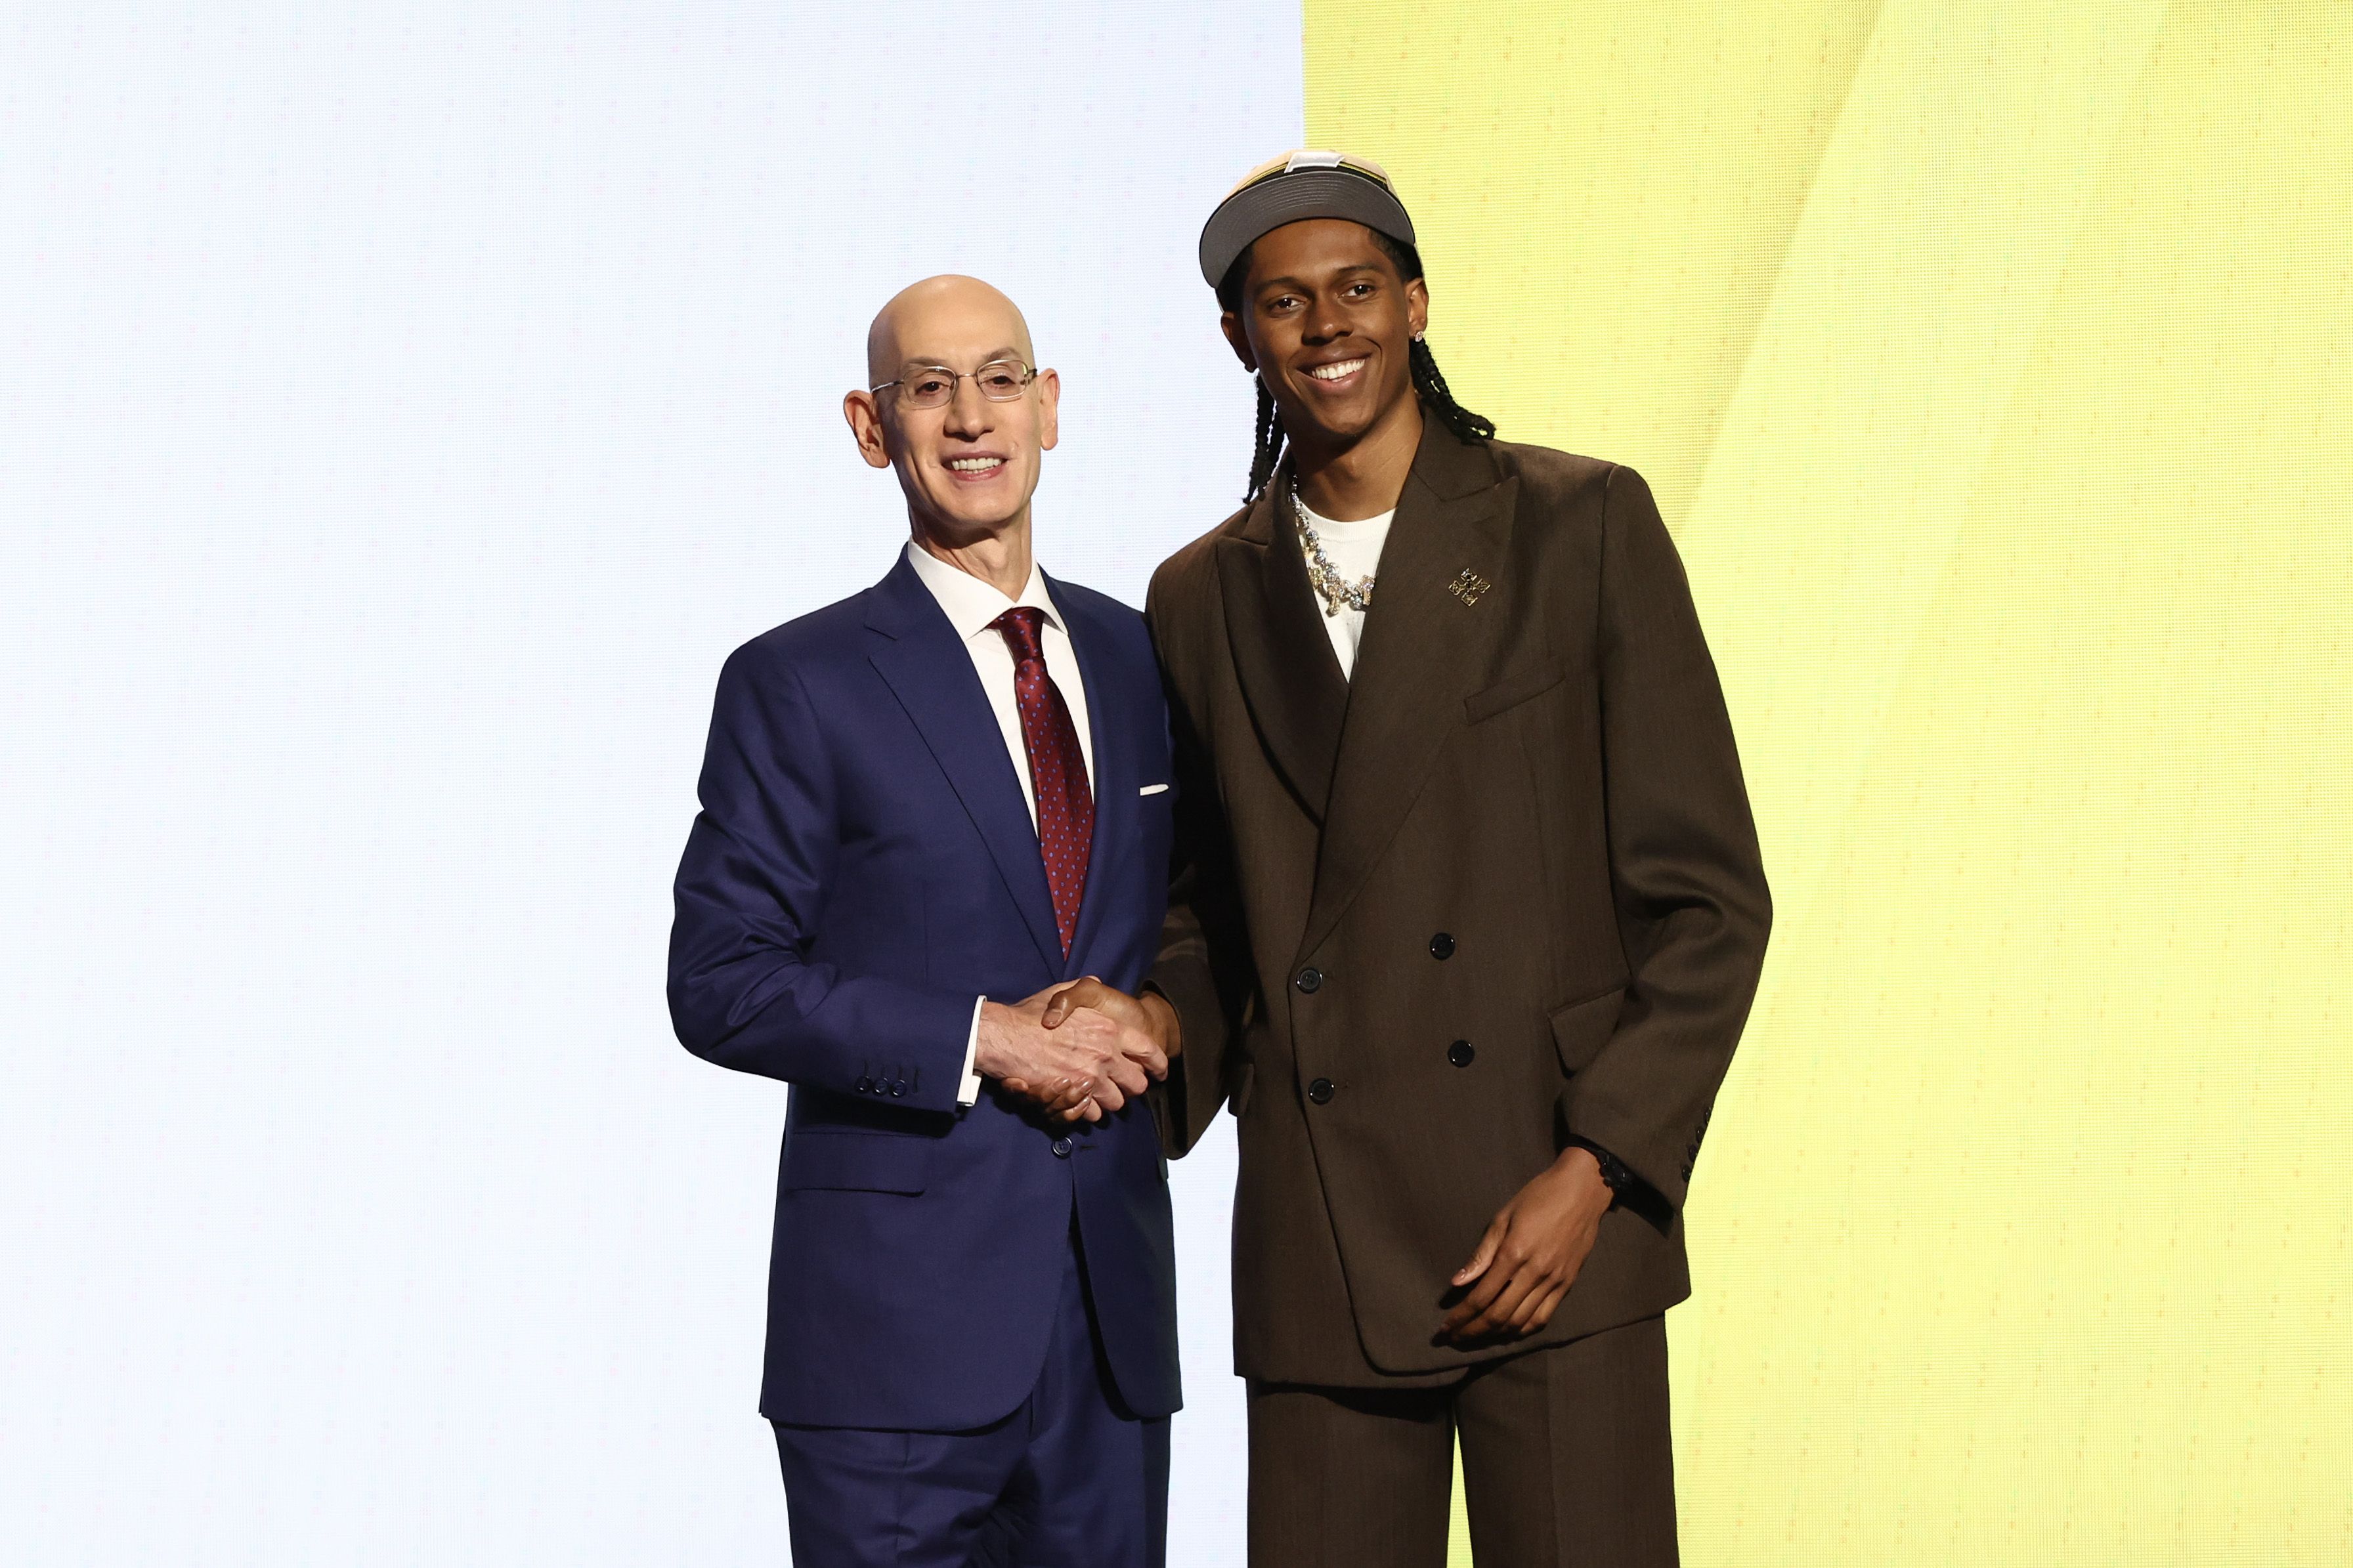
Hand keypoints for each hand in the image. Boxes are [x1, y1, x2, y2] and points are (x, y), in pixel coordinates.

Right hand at [978, 985, 1156, 1122]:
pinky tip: (1080, 1102)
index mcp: (1109, 1028)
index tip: (1157, 1071)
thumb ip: (1083, 988)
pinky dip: (1088, 1111)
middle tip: (1119, 1085)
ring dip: (1109, 1101)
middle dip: (1130, 1086)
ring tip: (1097, 1095)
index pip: (1149, 1050)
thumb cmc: (1029, 1015)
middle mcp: (1105, 1054)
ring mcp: (1090, 1077)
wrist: (1003, 1037)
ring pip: (1117, 1102)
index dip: (1157, 1064)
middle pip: (1137, 1083)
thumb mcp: (1061, 991)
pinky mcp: (1073, 1096)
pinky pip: (1093, 1113)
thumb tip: (1096, 981)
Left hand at [1438, 1147, 1613, 1343]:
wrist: (1583, 1191)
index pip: (1481, 1297)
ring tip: (1475, 1337)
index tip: (1444, 1328)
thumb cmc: (1538, 1196)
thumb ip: (1482, 1253)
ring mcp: (1554, 1281)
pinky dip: (1522, 1329)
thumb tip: (1458, 1282)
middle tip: (1454, 1338)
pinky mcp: (1567, 1285)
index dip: (1460, 1317)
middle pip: (1498, 1316)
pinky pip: (1543, 1317)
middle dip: (1472, 1331)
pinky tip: (1508, 1331)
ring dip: (1494, 1335)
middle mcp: (1534, 1272)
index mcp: (1514, 1253)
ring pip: (1520, 1322)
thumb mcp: (1503, 1217)